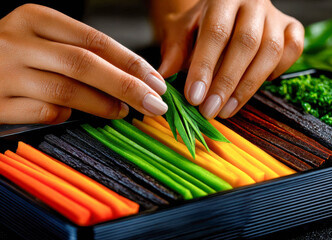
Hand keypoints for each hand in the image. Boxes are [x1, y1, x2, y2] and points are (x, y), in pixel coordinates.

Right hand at [0, 4, 166, 124]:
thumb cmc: (13, 54)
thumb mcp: (42, 40)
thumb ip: (77, 52)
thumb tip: (129, 78)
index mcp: (34, 18)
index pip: (94, 40)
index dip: (131, 63)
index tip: (156, 81)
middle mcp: (18, 41)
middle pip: (85, 64)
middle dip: (127, 86)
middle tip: (155, 103)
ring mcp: (4, 72)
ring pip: (67, 91)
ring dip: (103, 105)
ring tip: (123, 111)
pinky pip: (44, 112)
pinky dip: (65, 115)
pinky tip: (72, 115)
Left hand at [156, 0, 303, 118]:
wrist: (225, 9)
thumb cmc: (202, 22)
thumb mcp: (182, 30)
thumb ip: (175, 49)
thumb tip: (164, 76)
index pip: (216, 32)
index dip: (205, 67)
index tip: (194, 98)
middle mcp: (253, 2)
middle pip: (246, 43)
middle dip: (226, 82)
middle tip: (209, 110)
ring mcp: (275, 15)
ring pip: (271, 51)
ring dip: (248, 86)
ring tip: (226, 109)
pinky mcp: (292, 27)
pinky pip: (293, 50)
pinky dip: (279, 70)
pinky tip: (258, 85)